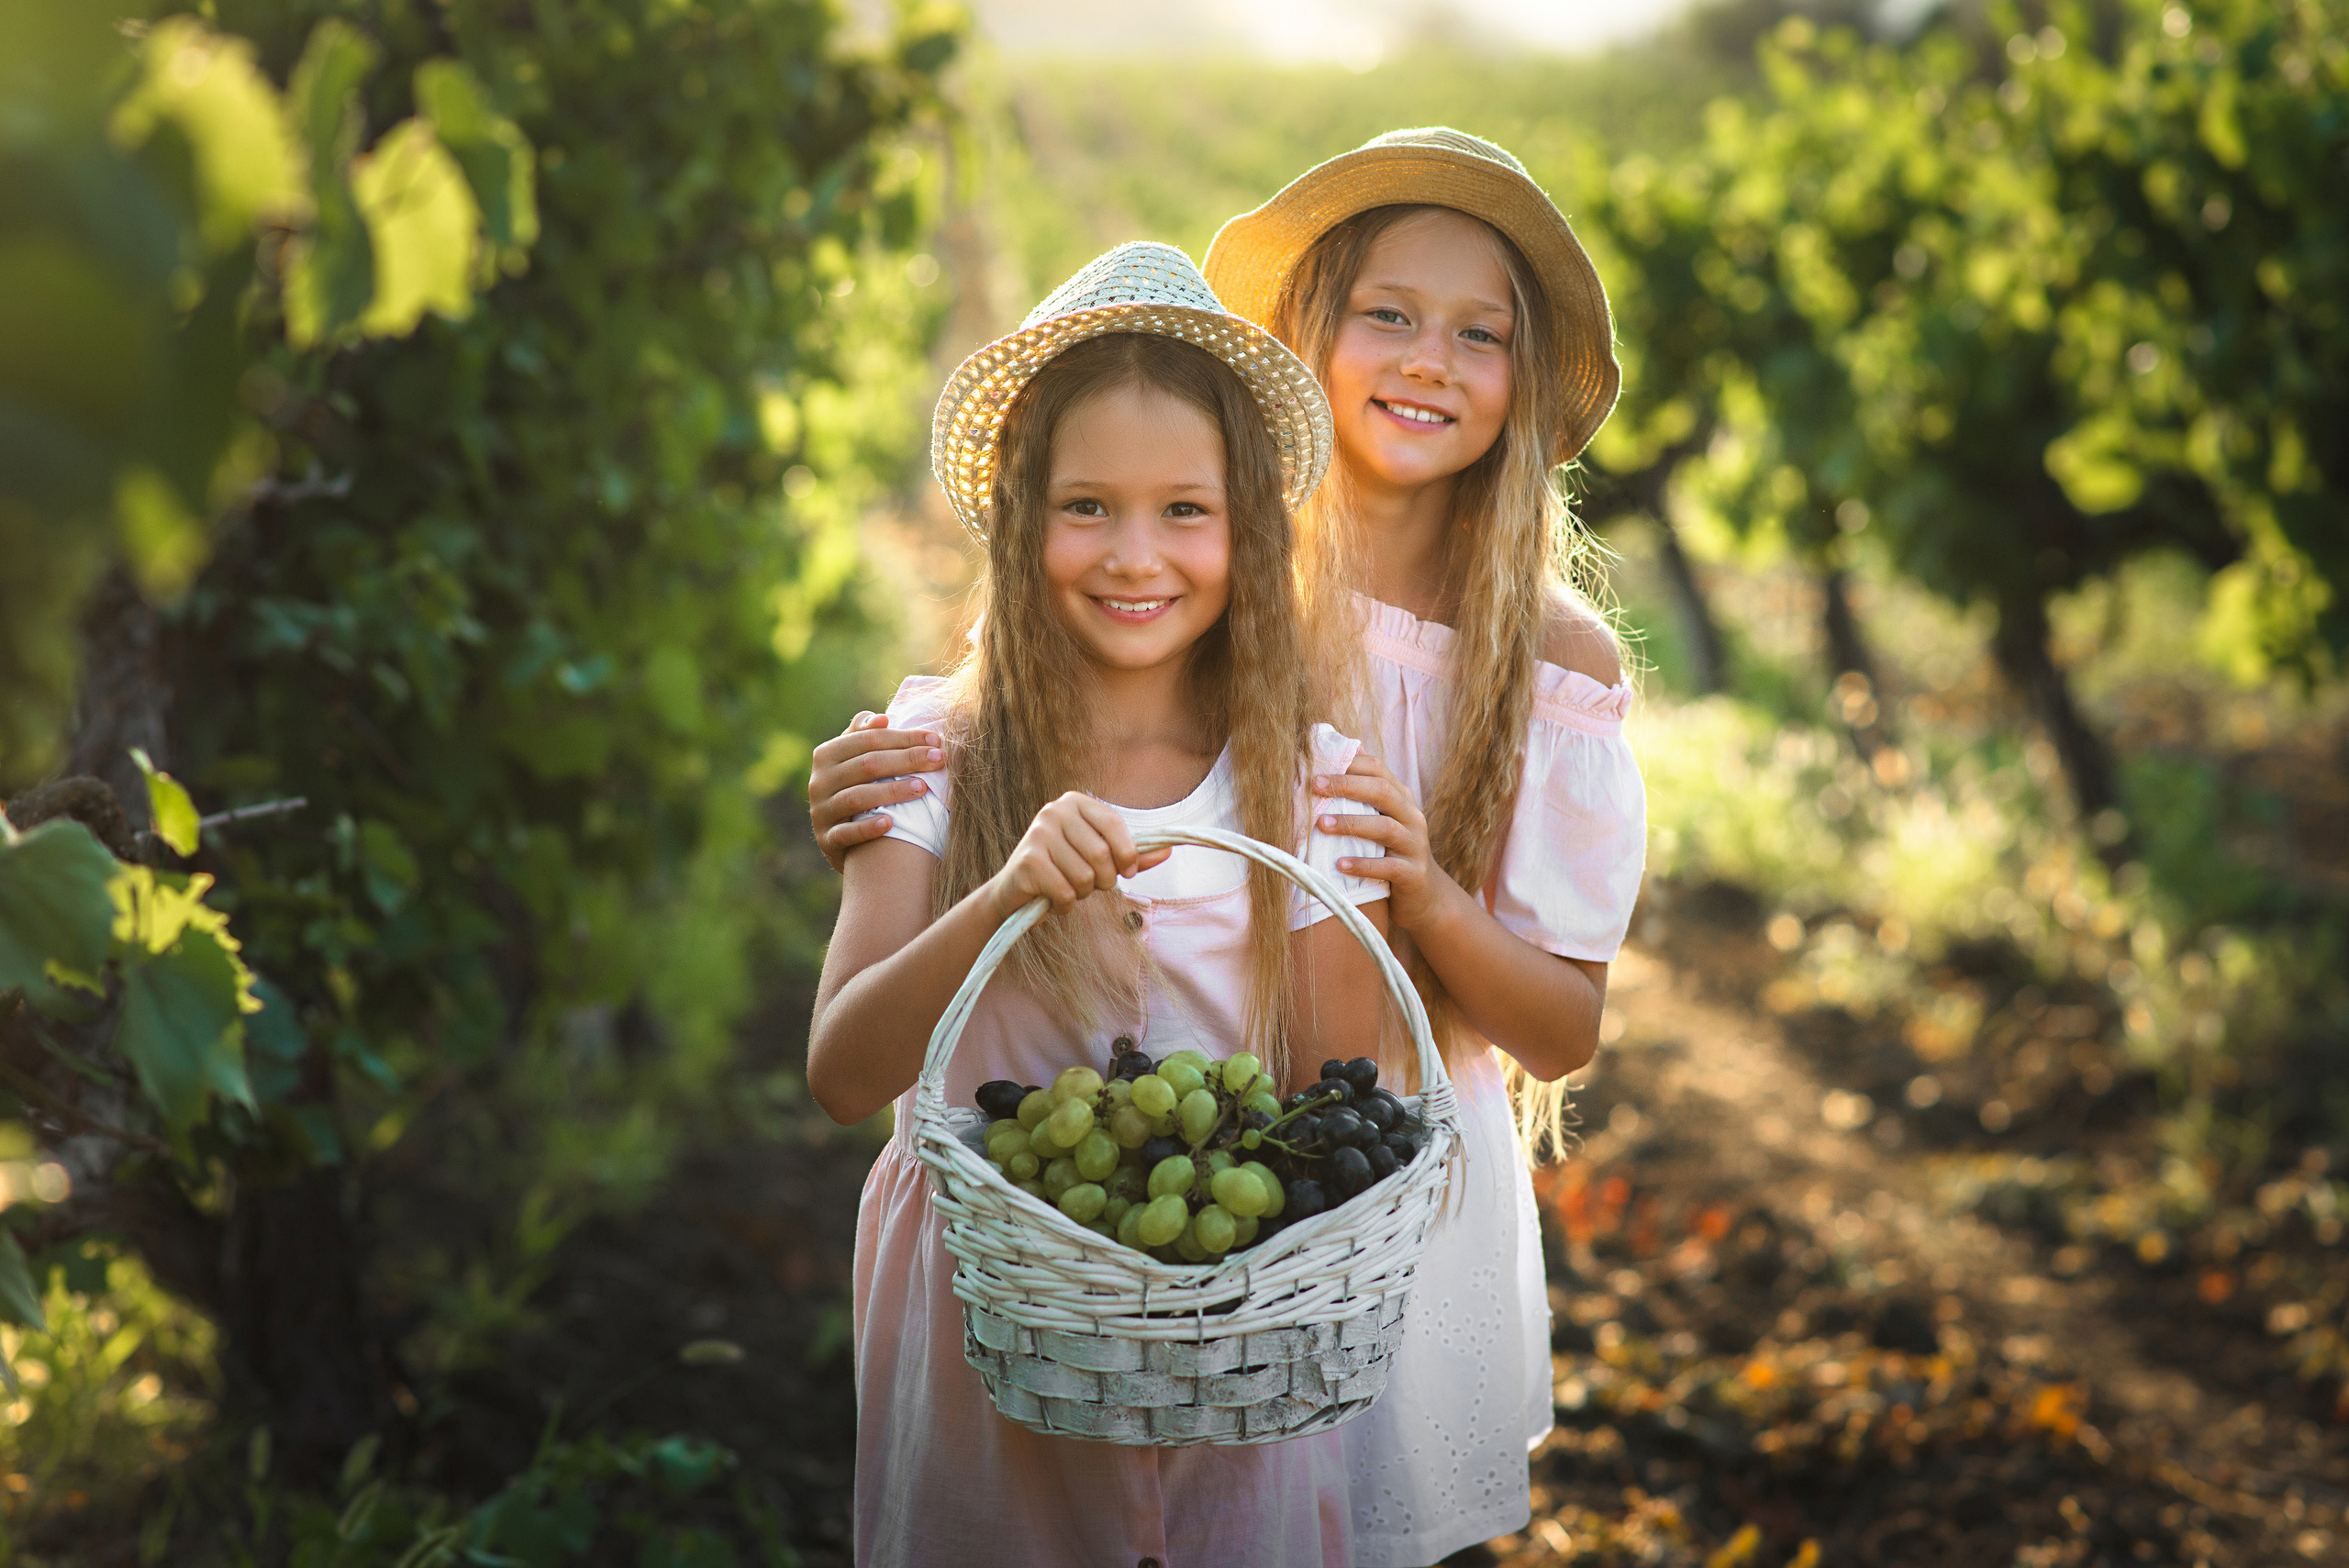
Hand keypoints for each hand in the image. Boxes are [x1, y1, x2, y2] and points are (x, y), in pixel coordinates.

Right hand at [808, 712, 943, 872]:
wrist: (843, 841)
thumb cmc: (858, 788)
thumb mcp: (856, 759)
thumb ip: (865, 736)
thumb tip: (882, 718)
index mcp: (827, 754)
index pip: (869, 739)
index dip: (903, 737)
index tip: (936, 740)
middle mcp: (820, 781)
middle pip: (867, 764)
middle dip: (906, 759)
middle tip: (939, 759)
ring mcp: (821, 811)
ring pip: (857, 797)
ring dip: (892, 791)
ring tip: (923, 788)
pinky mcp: (827, 840)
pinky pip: (846, 833)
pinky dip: (868, 827)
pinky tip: (891, 822)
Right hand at [986, 792, 1171, 919]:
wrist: (1015, 892)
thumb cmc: (1064, 871)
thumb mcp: (1100, 859)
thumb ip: (1132, 855)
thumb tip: (1168, 851)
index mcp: (1075, 802)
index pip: (1114, 824)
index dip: (1128, 854)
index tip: (1129, 873)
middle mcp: (1054, 811)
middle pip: (1101, 854)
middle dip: (1103, 880)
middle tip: (1090, 885)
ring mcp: (1037, 834)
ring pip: (1084, 876)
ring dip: (1082, 894)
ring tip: (1068, 888)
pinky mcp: (1027, 861)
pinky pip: (1065, 892)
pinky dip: (1065, 905)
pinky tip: (1053, 899)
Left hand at [1312, 751, 1449, 931]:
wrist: (1422, 894)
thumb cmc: (1390, 851)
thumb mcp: (1380, 818)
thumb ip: (1363, 792)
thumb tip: (1342, 754)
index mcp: (1401, 798)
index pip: (1378, 770)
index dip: (1350, 764)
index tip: (1317, 764)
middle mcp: (1412, 817)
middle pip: (1382, 792)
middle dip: (1347, 786)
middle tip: (1316, 786)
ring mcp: (1415, 845)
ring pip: (1385, 827)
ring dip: (1351, 824)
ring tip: (1321, 824)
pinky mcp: (1413, 873)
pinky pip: (1388, 867)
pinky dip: (1364, 865)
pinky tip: (1340, 865)